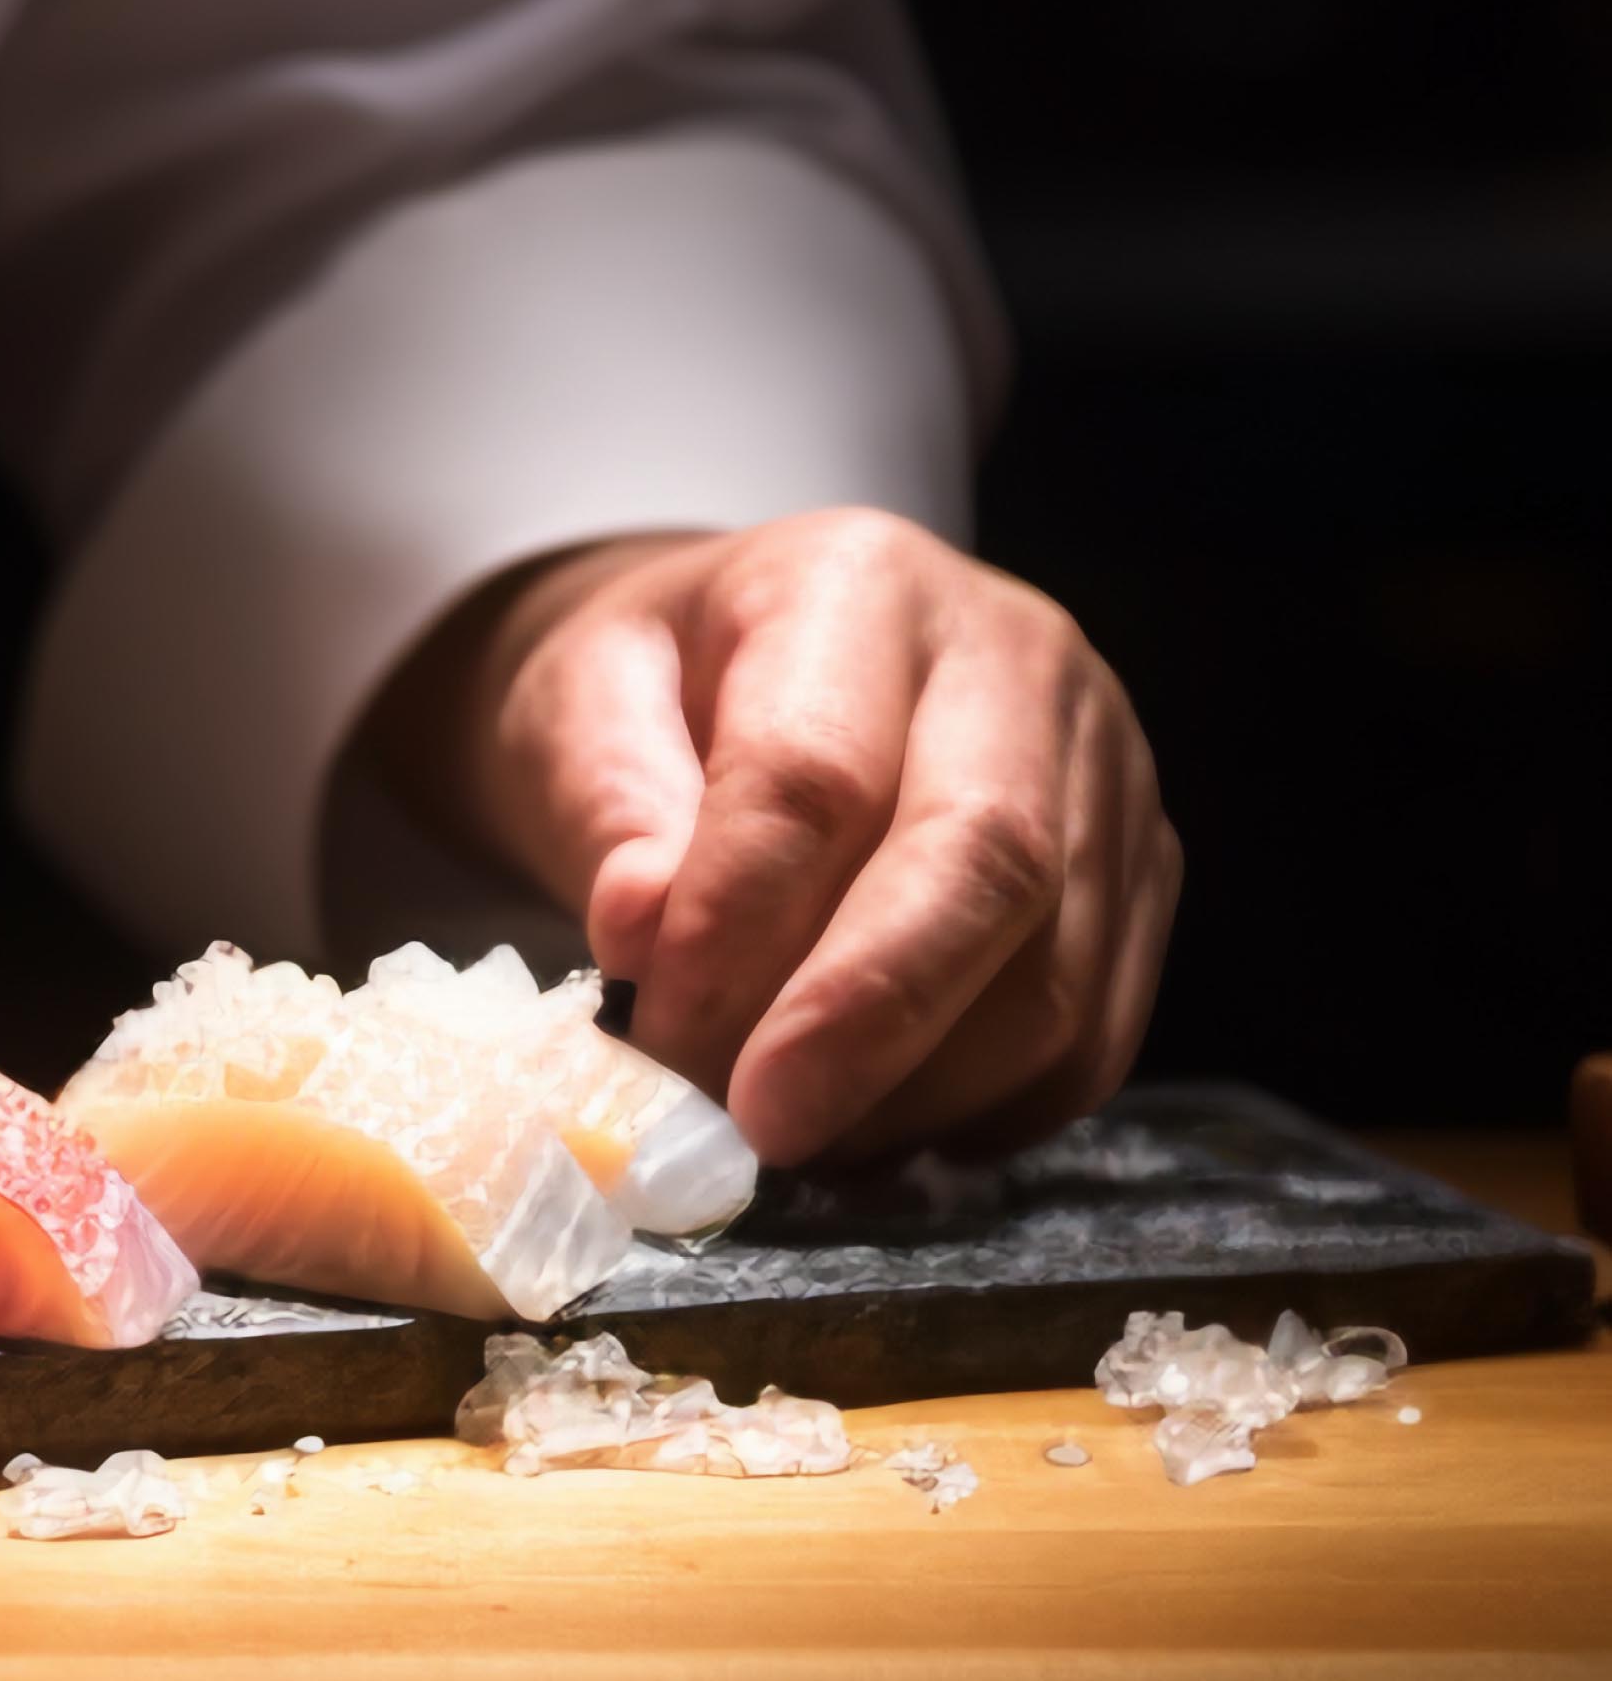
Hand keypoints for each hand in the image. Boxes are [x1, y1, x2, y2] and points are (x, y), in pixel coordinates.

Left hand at [363, 509, 1179, 1165]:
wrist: (741, 665)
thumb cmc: (650, 689)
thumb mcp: (578, 704)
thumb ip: (604, 807)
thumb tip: (640, 931)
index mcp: (856, 583)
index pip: (815, 773)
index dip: (737, 928)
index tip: (661, 1045)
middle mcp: (1016, 659)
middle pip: (987, 860)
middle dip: (865, 1022)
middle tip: (756, 1133)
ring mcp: (1104, 768)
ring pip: (1057, 970)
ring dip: (915, 1087)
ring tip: (785, 1136)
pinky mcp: (1140, 873)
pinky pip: (1094, 1033)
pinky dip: (982, 1111)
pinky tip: (871, 1127)